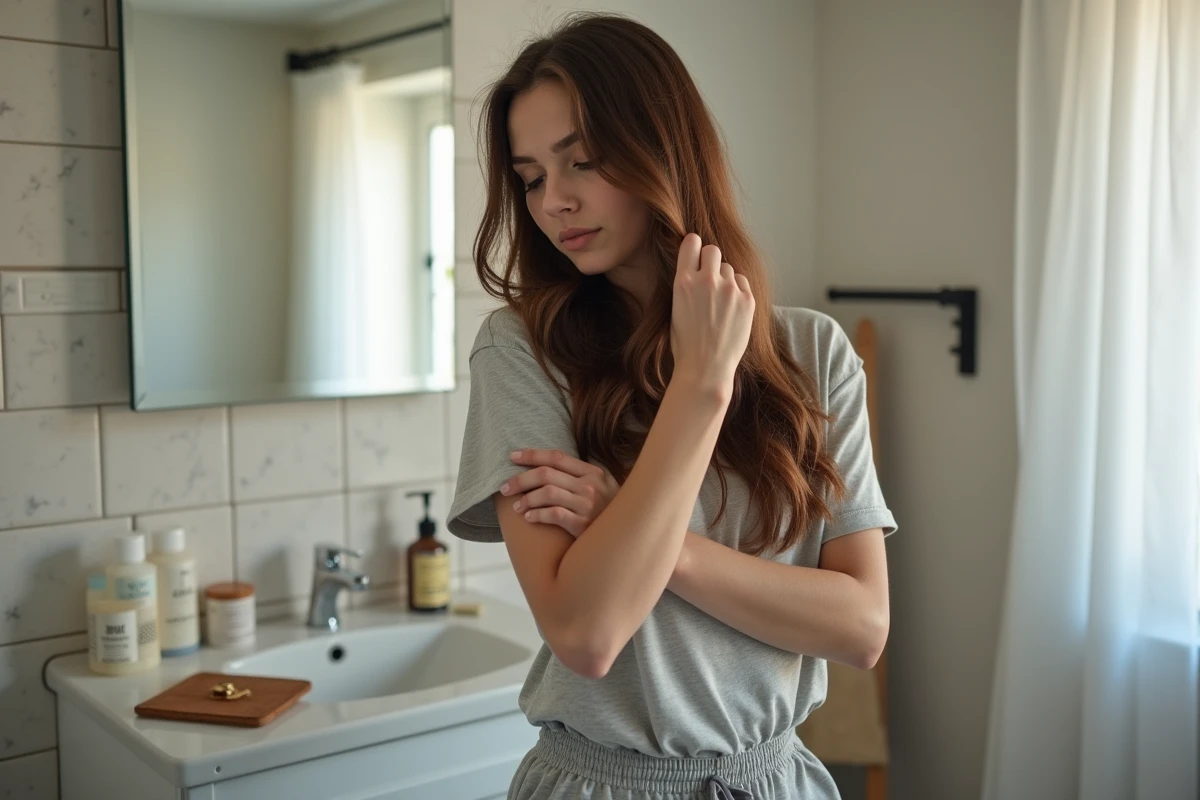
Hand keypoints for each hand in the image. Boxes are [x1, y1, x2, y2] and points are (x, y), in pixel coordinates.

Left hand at [500, 449, 619, 537]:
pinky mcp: (583, 524)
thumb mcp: (604, 487)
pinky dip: (537, 514)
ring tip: (517, 506)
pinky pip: (553, 514)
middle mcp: (591, 485)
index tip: (512, 457)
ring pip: (547, 492)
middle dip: (520, 479)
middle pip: (546, 473)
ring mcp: (588, 504)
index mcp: (594, 472)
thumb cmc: (609, 513)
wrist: (627, 539)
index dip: (531, 455)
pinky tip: (529, 518)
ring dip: (526, 499)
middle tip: (505, 487)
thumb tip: (549, 466)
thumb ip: (582, 476)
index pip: (557, 457)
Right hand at [669, 233, 754, 393]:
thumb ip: (686, 284)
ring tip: (719, 302)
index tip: (695, 254)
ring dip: (724, 279)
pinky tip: (730, 308)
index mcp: (684, 282)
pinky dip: (737, 291)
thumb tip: (696, 268)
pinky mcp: (748, 300)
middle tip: (708, 277)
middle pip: (713, 250)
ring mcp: (730, 290)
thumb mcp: (675, 308)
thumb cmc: (686, 344)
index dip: (693, 247)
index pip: (691, 243)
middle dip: (710, 260)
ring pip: (729, 268)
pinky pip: (742, 283)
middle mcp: (707, 280)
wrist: (706, 368)